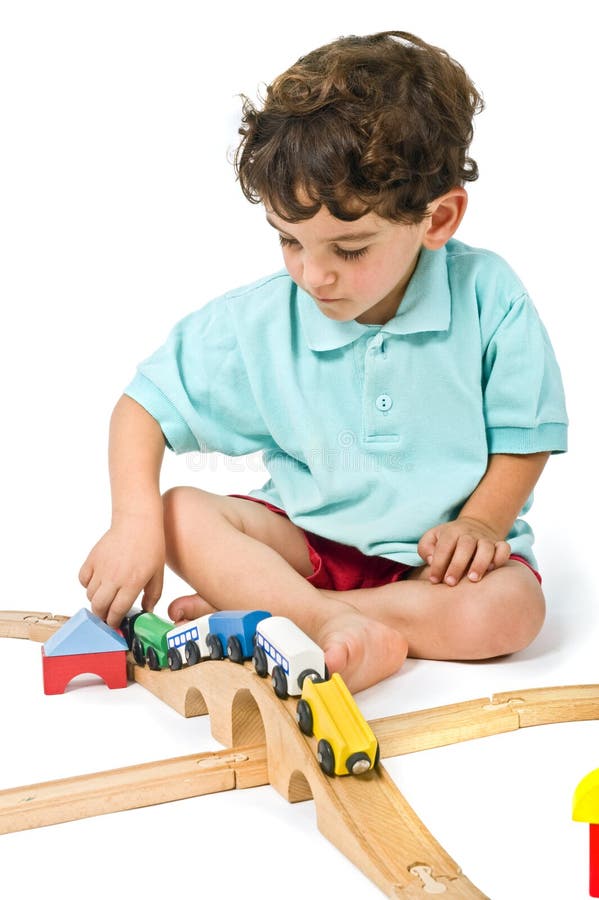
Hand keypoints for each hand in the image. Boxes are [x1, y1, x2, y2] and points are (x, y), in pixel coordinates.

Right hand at [78, 512, 164, 627]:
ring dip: (96, 600)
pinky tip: (98, 582)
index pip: (117, 611)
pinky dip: (87, 584)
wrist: (137, 521)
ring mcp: (101, 568)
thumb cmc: (151, 546)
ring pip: (90, 595)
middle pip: (99, 607)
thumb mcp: (158, 573)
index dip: (114, 622)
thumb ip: (153, 595)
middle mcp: (114, 578)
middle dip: (102, 616)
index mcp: (132, 583)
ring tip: (106, 597)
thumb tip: (147, 611)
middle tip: (107, 615)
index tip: (116, 624)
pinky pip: (83, 579)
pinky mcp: (92, 558)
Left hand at [417, 516, 510, 586]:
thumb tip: (431, 560)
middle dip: (457, 565)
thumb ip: (426, 548)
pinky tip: (492, 570)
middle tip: (450, 583)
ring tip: (473, 579)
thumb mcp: (432, 539)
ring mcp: (485, 539)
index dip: (438, 563)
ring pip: (486, 547)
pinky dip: (500, 558)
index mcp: (451, 532)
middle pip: (466, 545)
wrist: (474, 526)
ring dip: (480, 563)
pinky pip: (504, 548)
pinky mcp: (499, 544)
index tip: (434, 580)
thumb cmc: (448, 540)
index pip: (444, 546)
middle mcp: (469, 534)